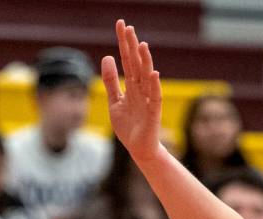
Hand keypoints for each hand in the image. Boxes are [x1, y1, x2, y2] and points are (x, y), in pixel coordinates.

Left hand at [102, 19, 162, 163]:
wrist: (138, 149)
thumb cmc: (128, 126)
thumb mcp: (114, 102)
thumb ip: (111, 81)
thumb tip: (107, 57)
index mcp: (131, 86)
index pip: (127, 60)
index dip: (124, 43)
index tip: (120, 24)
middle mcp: (141, 89)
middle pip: (136, 64)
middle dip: (132, 46)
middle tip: (127, 27)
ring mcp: (148, 100)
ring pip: (146, 77)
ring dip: (145, 61)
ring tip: (141, 44)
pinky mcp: (153, 113)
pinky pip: (155, 98)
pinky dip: (154, 86)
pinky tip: (153, 73)